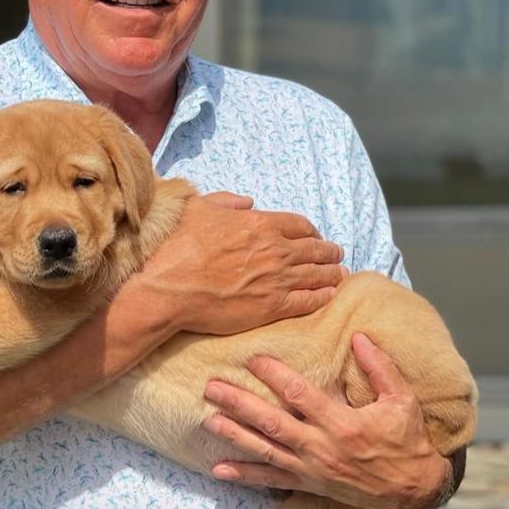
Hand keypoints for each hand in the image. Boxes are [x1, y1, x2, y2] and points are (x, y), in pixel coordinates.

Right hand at [141, 192, 345, 335]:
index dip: (312, 231)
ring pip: (317, 275)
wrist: (168, 286)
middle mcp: (275, 250)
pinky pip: (308, 301)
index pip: (300, 225)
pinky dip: (322, 297)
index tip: (315, 236)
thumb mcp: (198, 207)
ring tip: (339, 275)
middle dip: (329, 251)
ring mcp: (276, 280)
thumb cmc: (177, 246)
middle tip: (336, 254)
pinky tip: (329, 296)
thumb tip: (248, 201)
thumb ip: (226, 201)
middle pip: (315, 249)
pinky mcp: (272, 307)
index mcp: (260, 223)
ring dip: (332, 274)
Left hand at [202, 332, 452, 508]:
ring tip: (208, 421)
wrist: (413, 490)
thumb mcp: (403, 400)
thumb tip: (359, 336)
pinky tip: (219, 470)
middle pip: (272, 423)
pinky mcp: (309, 484)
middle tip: (211, 388)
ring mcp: (312, 468)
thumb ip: (380, 368)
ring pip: (265, 450)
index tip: (253, 358)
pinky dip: (245, 476)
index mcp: (343, 424)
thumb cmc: (408, 441)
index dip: (274, 375)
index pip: (300, 395)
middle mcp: (321, 447)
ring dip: (234, 436)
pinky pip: (271, 480)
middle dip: (239, 404)